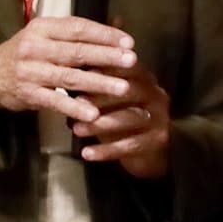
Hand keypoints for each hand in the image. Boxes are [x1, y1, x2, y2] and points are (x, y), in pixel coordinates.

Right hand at [0, 16, 135, 120]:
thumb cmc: (27, 53)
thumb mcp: (47, 35)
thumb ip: (79, 32)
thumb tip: (119, 23)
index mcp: (43, 28)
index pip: (78, 28)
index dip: (104, 34)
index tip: (128, 41)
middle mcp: (36, 47)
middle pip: (77, 51)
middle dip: (107, 56)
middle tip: (132, 60)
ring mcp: (31, 72)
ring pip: (69, 77)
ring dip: (98, 83)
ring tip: (123, 87)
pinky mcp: (28, 94)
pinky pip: (55, 101)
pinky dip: (74, 108)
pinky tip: (93, 114)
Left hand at [69, 63, 171, 179]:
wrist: (152, 150)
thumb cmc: (122, 117)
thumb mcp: (109, 99)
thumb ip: (93, 85)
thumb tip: (62, 73)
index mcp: (143, 79)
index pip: (124, 68)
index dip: (102, 69)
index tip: (77, 73)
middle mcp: (155, 95)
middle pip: (130, 91)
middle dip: (101, 96)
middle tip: (76, 102)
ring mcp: (160, 118)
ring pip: (130, 118)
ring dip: (101, 124)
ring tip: (76, 129)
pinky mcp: (158, 141)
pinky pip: (131, 145)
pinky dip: (107, 150)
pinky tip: (87, 153)